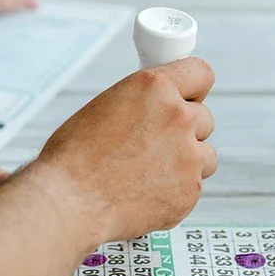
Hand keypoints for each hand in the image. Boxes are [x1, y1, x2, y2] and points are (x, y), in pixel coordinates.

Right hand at [33, 58, 215, 242]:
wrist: (70, 203)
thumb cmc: (74, 158)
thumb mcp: (106, 106)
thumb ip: (143, 103)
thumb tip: (159, 110)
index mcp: (154, 88)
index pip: (201, 73)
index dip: (193, 88)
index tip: (187, 97)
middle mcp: (178, 117)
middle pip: (204, 117)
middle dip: (184, 129)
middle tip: (153, 144)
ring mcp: (189, 156)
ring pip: (204, 154)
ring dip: (186, 161)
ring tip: (147, 172)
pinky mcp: (190, 191)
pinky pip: (193, 185)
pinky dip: (176, 190)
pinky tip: (144, 192)